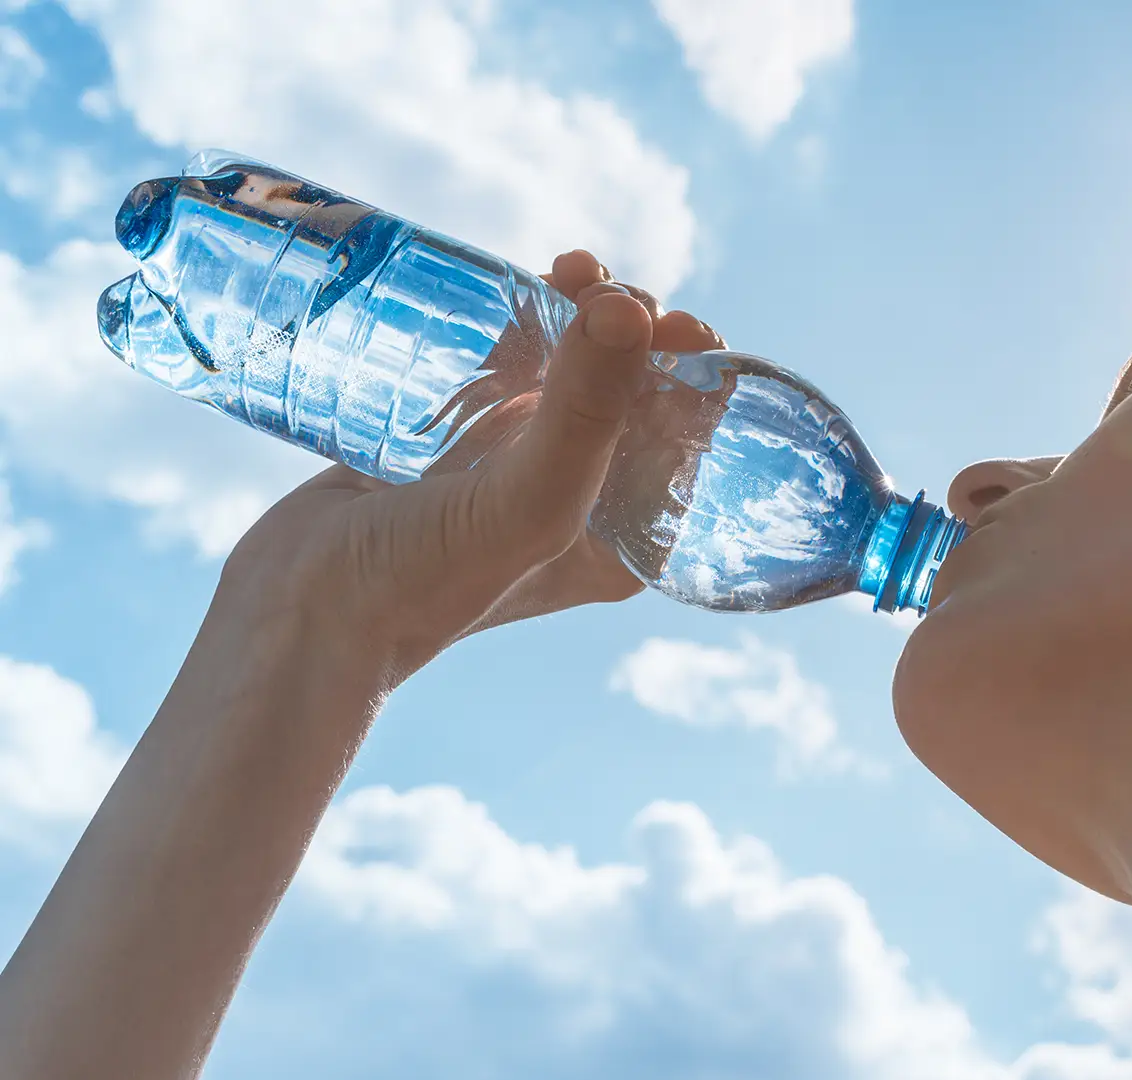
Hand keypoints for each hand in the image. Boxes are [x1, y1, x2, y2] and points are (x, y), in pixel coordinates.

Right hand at [214, 249, 723, 691]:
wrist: (297, 617)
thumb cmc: (423, 584)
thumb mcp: (529, 501)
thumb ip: (587, 412)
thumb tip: (635, 307)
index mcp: (625, 534)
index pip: (689, 436)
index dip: (691, 368)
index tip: (666, 318)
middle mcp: (580, 501)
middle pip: (632, 391)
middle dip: (631, 325)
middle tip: (596, 283)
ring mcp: (514, 468)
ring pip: (568, 369)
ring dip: (579, 312)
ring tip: (565, 268)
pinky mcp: (454, 441)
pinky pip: (504, 368)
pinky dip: (517, 323)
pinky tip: (515, 285)